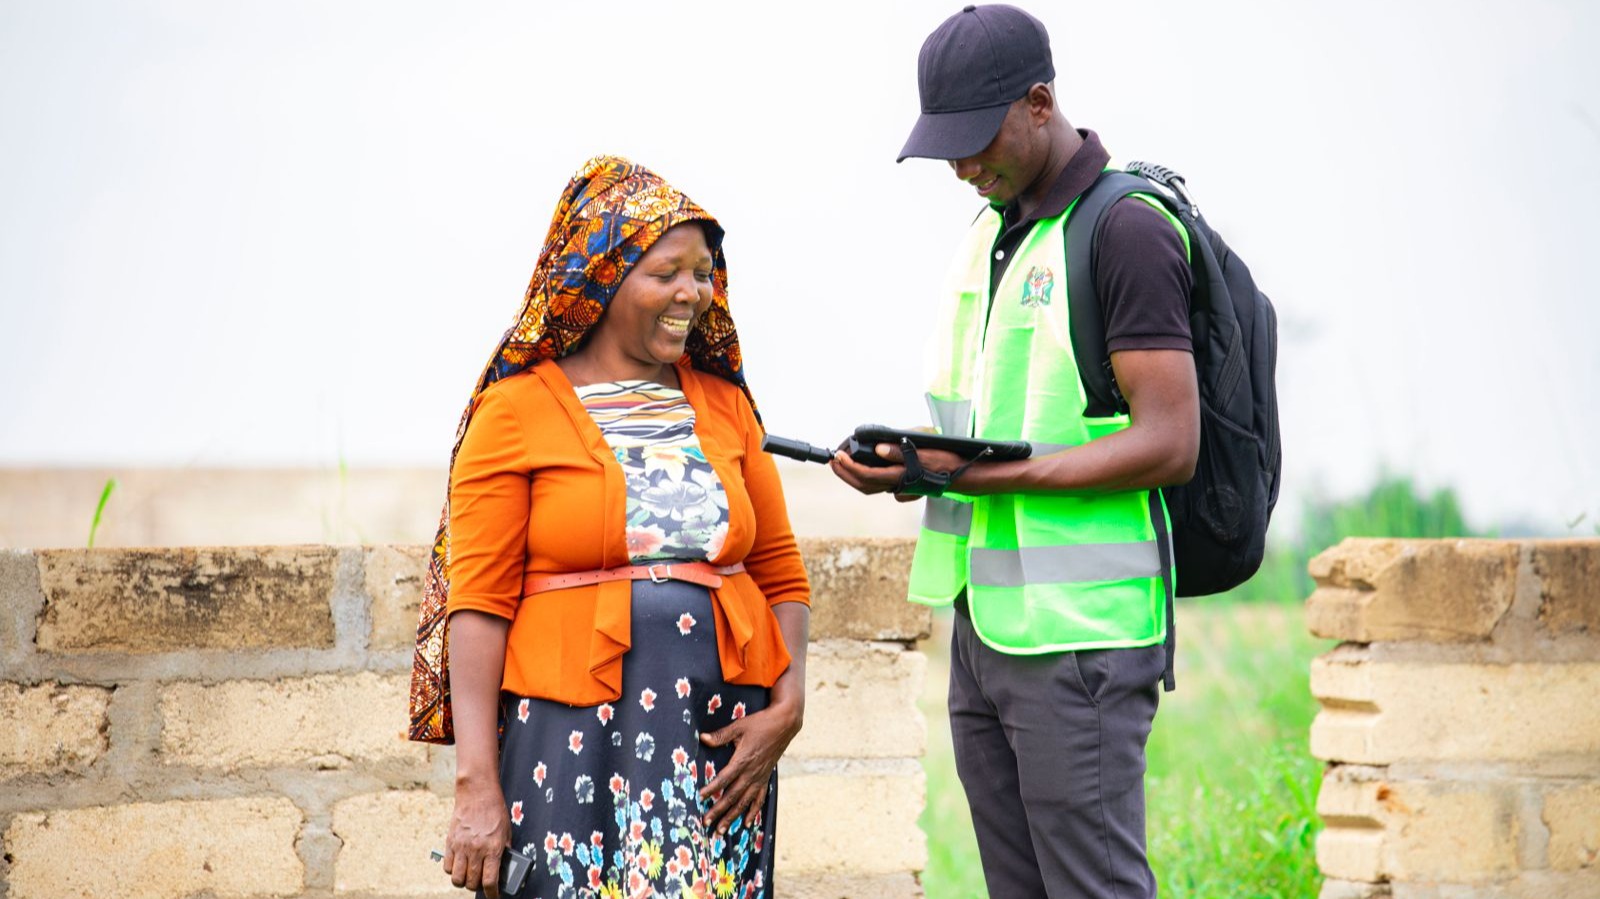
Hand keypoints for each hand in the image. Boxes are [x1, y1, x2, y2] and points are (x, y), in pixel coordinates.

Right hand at [444, 777, 510, 896]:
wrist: (477, 794)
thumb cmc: (494, 811)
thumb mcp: (506, 832)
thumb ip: (504, 851)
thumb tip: (504, 867)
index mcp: (493, 849)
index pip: (490, 881)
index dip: (492, 894)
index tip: (494, 896)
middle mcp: (476, 850)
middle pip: (472, 883)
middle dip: (477, 887)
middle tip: (481, 882)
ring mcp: (461, 847)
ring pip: (457, 879)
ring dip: (464, 882)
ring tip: (469, 876)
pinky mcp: (450, 843)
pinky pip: (448, 867)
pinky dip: (453, 871)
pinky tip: (460, 866)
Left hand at [698, 699, 802, 833]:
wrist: (784, 724)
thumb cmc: (760, 723)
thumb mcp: (739, 726)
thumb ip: (721, 736)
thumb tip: (703, 738)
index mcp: (743, 760)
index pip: (724, 778)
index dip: (712, 788)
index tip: (700, 797)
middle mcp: (751, 773)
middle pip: (732, 796)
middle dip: (718, 810)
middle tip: (706, 822)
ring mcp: (759, 777)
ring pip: (744, 802)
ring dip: (732, 816)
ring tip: (721, 829)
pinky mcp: (765, 778)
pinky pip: (759, 799)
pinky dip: (752, 812)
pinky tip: (746, 823)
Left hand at [828, 443, 969, 500]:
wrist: (962, 475)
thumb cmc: (946, 462)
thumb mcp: (925, 452)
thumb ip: (900, 452)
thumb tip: (878, 449)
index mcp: (900, 476)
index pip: (867, 475)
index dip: (849, 466)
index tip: (838, 456)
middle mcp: (897, 486)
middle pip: (863, 485)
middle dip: (845, 474)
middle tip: (832, 461)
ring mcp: (900, 488)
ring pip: (870, 487)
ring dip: (853, 476)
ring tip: (842, 464)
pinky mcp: (904, 486)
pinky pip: (879, 486)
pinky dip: (866, 478)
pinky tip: (864, 467)